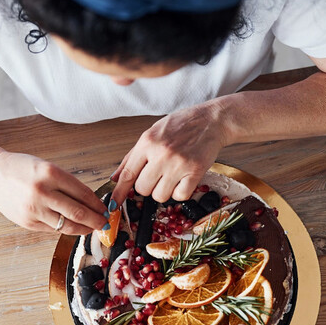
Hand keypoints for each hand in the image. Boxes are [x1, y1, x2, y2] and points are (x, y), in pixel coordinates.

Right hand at [0, 150, 107, 233]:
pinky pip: (52, 229)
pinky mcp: (27, 222)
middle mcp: (42, 192)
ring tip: (91, 228)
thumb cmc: (22, 169)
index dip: (98, 204)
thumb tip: (91, 203)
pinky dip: (65, 229)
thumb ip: (67, 185)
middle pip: (78, 213)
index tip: (105, 209)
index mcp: (50, 173)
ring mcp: (34, 209)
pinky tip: (73, 227)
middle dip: (96, 220)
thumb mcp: (47, 168)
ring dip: (83, 229)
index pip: (83, 193)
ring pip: (67, 226)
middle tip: (104, 223)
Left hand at [110, 102, 227, 204]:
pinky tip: (183, 179)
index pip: (128, 174)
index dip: (119, 192)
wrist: (211, 120)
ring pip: (159, 196)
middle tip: (157, 175)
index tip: (113, 203)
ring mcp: (178, 164)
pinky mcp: (195, 172)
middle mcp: (161, 153)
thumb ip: (132, 157)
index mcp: (147, 142)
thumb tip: (116, 177)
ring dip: (164, 191)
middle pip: (142, 189)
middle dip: (148, 186)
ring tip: (171, 176)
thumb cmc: (182, 125)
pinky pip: (180, 196)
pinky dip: (180, 192)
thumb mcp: (152, 133)